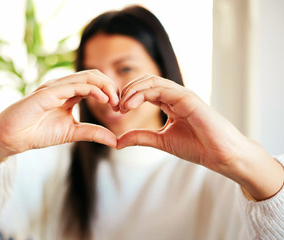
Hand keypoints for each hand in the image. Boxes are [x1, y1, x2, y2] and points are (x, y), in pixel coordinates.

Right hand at [0, 70, 118, 165]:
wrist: (12, 137)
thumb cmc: (37, 133)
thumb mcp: (72, 133)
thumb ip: (93, 133)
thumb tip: (115, 140)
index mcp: (69, 94)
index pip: (95, 84)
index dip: (110, 93)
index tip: (120, 108)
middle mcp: (63, 87)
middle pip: (94, 76)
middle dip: (111, 87)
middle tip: (121, 103)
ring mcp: (56, 87)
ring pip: (87, 76)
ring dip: (105, 86)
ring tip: (115, 101)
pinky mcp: (48, 92)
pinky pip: (74, 85)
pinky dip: (92, 89)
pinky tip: (103, 99)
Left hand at [117, 74, 283, 199]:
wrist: (221, 155)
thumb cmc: (197, 147)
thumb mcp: (161, 141)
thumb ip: (140, 137)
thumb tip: (117, 141)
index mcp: (170, 102)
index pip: (144, 90)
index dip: (127, 97)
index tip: (116, 111)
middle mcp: (175, 95)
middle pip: (145, 81)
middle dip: (127, 91)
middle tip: (115, 106)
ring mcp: (182, 94)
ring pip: (151, 81)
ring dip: (132, 90)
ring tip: (121, 105)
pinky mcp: (188, 98)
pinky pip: (161, 88)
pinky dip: (142, 93)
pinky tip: (131, 104)